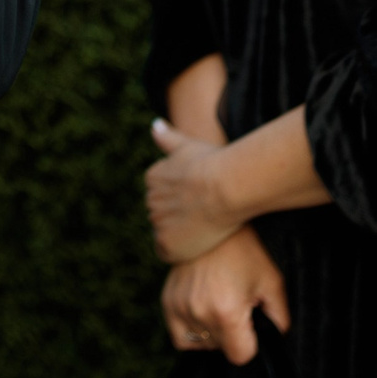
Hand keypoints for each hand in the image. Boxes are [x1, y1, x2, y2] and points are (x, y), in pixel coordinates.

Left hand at [147, 117, 243, 262]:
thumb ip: (168, 138)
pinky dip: (179, 251)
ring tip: (204, 228)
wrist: (226, 185)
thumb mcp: (188, 145)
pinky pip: (166, 252)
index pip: (162, 195)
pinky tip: (196, 244)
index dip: (182, 200)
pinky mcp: (166, 243)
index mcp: (153, 178)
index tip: (200, 199)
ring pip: (164, 232)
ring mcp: (157, 222)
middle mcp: (150, 200)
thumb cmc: (214, 163)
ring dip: (179, 233)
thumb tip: (154, 125)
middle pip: (162, 214)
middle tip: (204, 215)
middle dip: (178, 216)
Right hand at [162, 225, 289, 363]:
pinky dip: (191, 331)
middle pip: (220, 350)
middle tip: (235, 306)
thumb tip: (274, 338)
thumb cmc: (242, 251)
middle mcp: (199, 313)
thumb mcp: (271, 282)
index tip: (250, 324)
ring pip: (200, 344)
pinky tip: (202, 312)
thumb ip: (280, 318)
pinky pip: (179, 336)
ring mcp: (179, 308)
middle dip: (231, 335)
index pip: (240, 356)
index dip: (251, 343)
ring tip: (218, 306)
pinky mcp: (167, 302)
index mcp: (226, 312)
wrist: (208, 222)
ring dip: (211, 333)